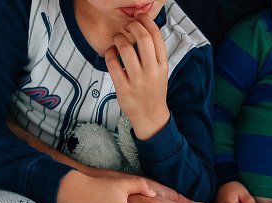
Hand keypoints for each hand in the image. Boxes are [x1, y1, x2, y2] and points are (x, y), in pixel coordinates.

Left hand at [105, 14, 169, 139]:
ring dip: (118, 38)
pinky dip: (109, 53)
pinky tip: (111, 53)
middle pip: (143, 38)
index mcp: (162, 65)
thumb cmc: (153, 90)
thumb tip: (143, 28)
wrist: (150, 116)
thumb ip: (154, 53)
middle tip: (126, 26)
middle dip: (132, 25)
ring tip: (117, 39)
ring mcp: (137, 80)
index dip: (146, 21)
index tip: (139, 17)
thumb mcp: (160, 71)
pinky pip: (112, 64)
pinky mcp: (123, 88)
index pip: (156, 36)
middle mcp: (151, 71)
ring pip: (125, 49)